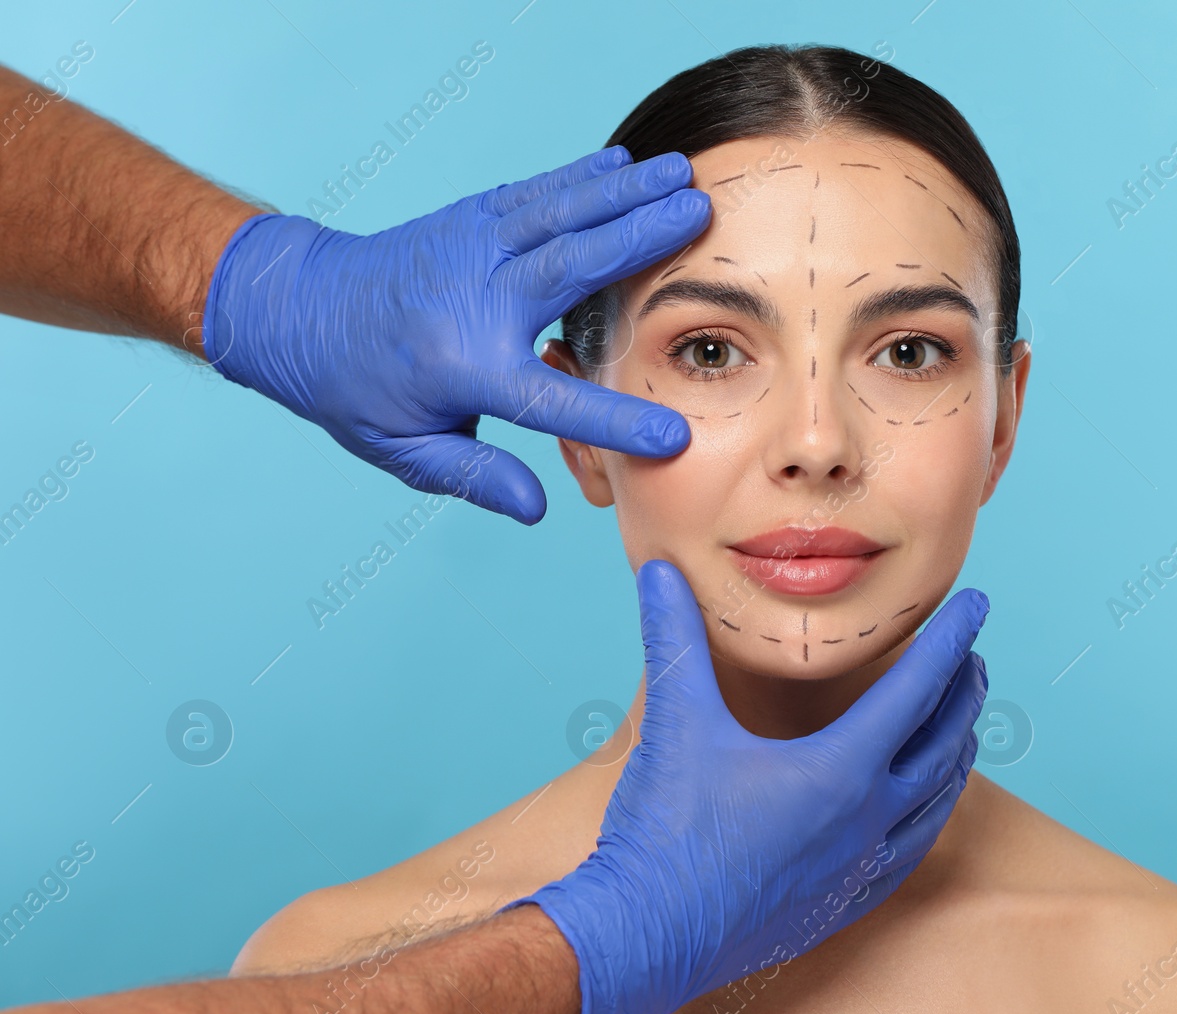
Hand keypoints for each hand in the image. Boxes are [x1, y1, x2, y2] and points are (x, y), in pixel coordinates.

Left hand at [202, 147, 708, 523]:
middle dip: (640, 239)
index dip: (613, 421)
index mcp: (463, 369)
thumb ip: (473, 476)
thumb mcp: (404, 450)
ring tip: (683, 173)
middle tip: (702, 214)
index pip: (550, 402)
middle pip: (571, 268)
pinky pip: (535, 193)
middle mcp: (472, 300)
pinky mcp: (468, 219)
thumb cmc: (355, 389)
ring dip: (625, 191)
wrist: (296, 308)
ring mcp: (470, 248)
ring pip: (559, 214)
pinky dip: (582, 176)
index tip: (672, 437)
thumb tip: (536, 510)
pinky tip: (624, 162)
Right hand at [519, 561, 989, 1013]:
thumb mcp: (675, 722)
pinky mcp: (841, 903)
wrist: (644, 935)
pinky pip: (909, 853)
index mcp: (839, 769)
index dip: (949, 641)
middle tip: (974, 658)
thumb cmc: (665, 831)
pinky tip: (922, 811)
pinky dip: (929, 817)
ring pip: (936, 803)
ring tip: (963, 726)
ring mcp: (858, 867)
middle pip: (941, 744)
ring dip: (955, 755)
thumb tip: (660, 573)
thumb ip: (675, 639)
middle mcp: (865, 819)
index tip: (976, 608)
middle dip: (963, 694)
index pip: (915, 689)